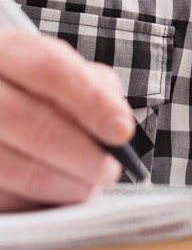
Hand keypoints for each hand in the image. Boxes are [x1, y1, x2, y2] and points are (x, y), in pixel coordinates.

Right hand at [0, 29, 134, 211]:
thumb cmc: (24, 79)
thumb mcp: (54, 62)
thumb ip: (91, 82)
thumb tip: (117, 123)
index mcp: (2, 49)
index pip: (50, 69)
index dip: (91, 102)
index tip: (121, 131)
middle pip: (33, 124)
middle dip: (83, 155)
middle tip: (109, 170)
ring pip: (12, 167)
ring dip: (62, 185)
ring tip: (88, 186)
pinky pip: (0, 195)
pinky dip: (33, 200)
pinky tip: (53, 191)